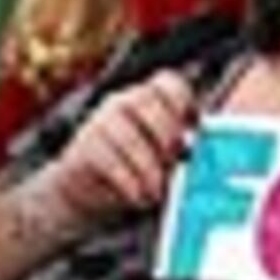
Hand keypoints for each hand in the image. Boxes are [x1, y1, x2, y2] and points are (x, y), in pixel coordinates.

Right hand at [36, 65, 196, 231]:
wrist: (88, 192)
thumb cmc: (134, 170)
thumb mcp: (162, 157)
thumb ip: (179, 149)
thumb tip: (195, 153)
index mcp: (148, 99)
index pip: (168, 83)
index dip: (184, 102)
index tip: (192, 129)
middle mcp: (122, 103)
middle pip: (147, 101)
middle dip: (165, 134)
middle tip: (172, 161)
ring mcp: (100, 122)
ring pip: (129, 137)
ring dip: (148, 167)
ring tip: (156, 190)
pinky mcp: (84, 147)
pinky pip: (110, 161)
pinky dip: (129, 182)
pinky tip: (138, 196)